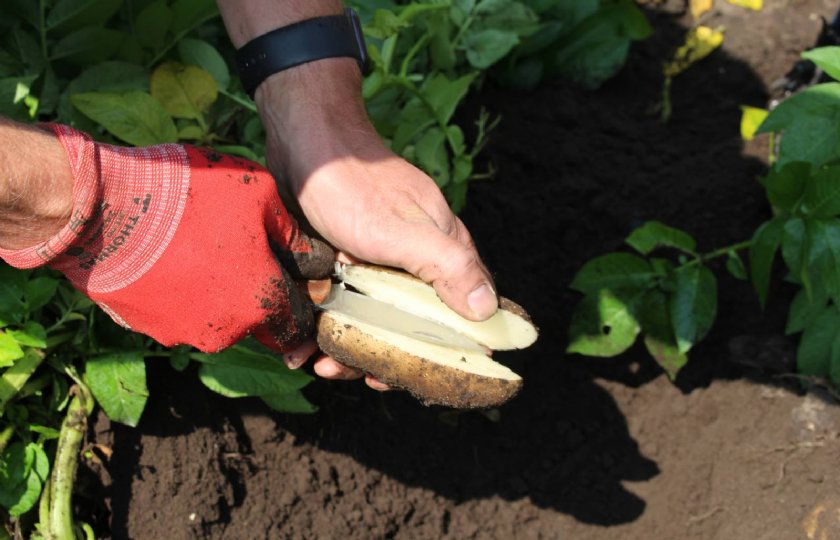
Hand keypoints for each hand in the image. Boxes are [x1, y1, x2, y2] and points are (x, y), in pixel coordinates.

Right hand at [0, 124, 333, 352]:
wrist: (100, 207)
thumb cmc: (188, 195)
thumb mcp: (258, 194)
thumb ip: (291, 233)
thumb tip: (311, 256)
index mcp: (262, 302)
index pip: (298, 324)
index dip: (300, 301)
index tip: (292, 279)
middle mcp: (226, 331)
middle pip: (255, 320)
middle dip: (255, 293)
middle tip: (240, 251)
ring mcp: (181, 333)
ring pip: (214, 317)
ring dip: (215, 291)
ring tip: (197, 246)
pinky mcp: (144, 327)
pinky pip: (175, 312)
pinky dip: (178, 291)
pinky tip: (168, 256)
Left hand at [256, 61, 497, 388]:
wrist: (304, 143)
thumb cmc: (356, 186)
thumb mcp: (403, 230)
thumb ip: (446, 266)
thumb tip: (486, 312)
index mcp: (443, 253)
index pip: (461, 313)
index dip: (447, 351)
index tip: (419, 380)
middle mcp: (414, 261)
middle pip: (410, 324)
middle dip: (386, 356)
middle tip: (357, 376)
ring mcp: (376, 261)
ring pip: (371, 317)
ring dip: (349, 347)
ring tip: (320, 365)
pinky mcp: (343, 259)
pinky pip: (339, 303)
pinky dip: (324, 325)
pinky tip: (300, 346)